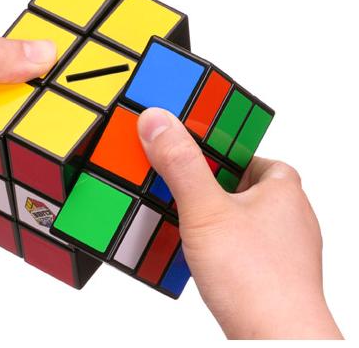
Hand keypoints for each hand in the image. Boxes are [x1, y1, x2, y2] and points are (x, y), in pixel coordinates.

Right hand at [137, 108, 342, 338]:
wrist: (275, 340)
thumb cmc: (256, 279)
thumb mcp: (205, 211)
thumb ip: (180, 164)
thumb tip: (158, 122)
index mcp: (282, 190)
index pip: (250, 154)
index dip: (219, 150)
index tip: (191, 150)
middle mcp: (288, 215)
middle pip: (240, 184)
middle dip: (207, 185)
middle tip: (179, 186)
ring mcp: (281, 247)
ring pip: (238, 217)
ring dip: (209, 216)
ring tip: (180, 218)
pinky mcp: (270, 274)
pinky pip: (238, 246)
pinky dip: (217, 244)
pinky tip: (196, 253)